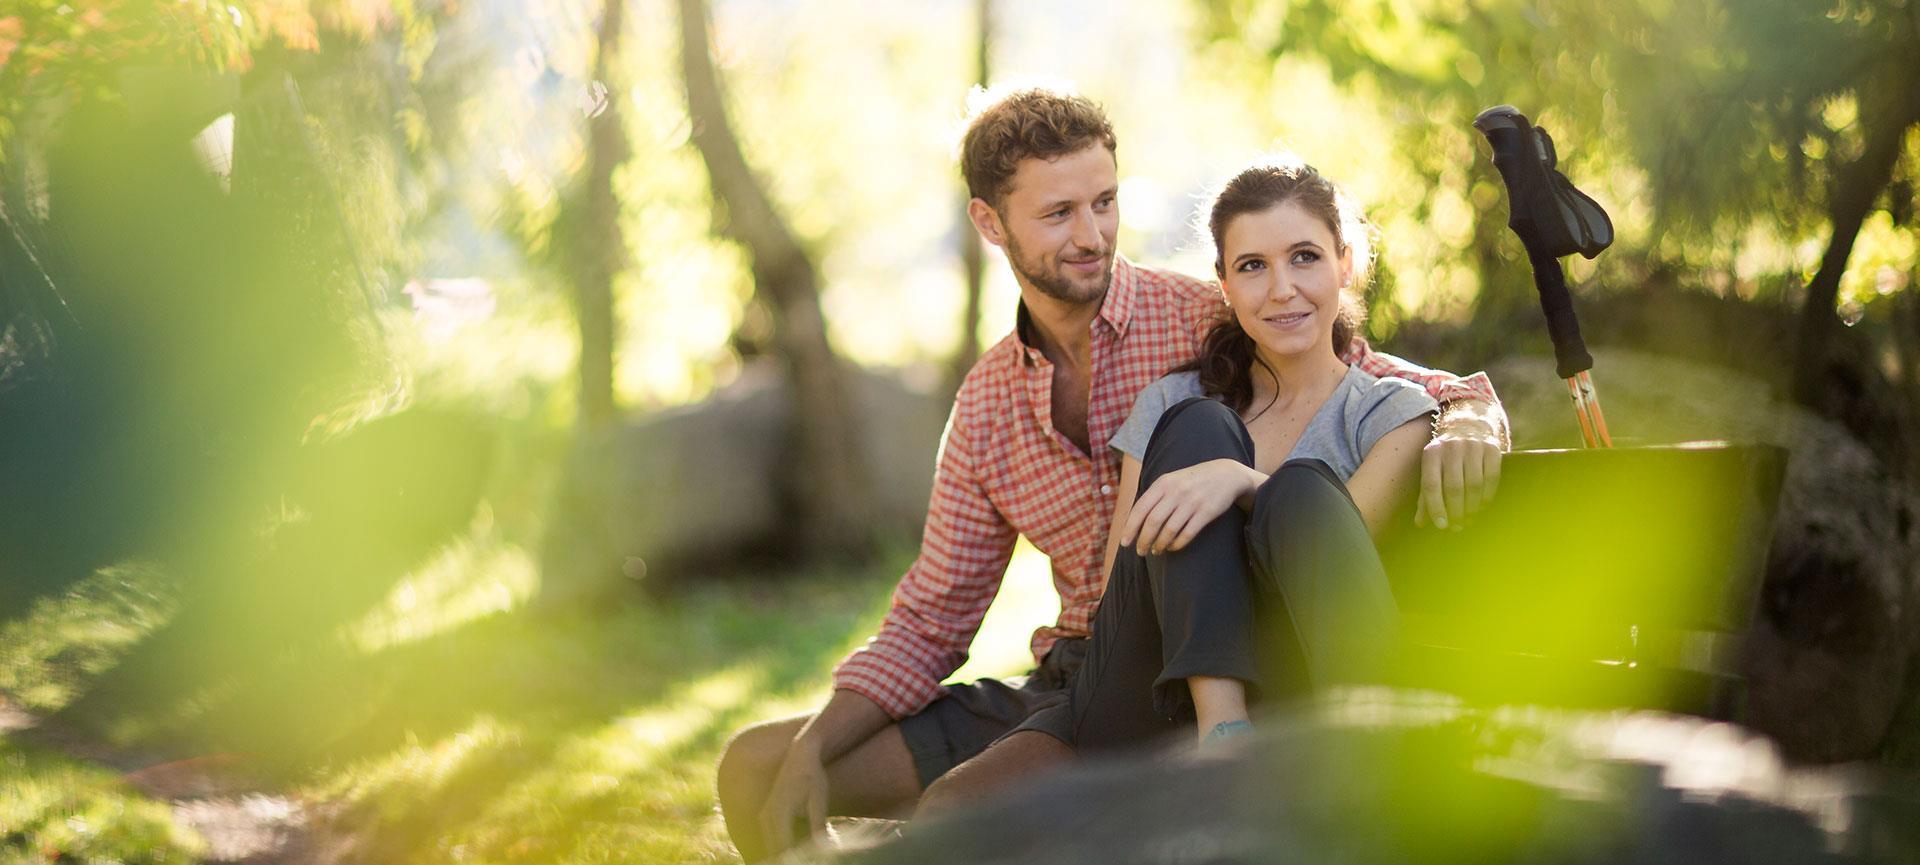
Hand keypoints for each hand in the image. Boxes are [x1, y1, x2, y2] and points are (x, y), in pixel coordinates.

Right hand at [758, 738, 828, 855]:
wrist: (801, 754)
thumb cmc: (813, 776)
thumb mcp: (819, 800)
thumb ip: (818, 825)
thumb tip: (823, 848)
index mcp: (779, 814)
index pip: (784, 849)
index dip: (798, 860)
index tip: (812, 861)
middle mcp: (766, 817)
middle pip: (775, 851)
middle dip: (791, 859)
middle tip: (811, 859)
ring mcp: (763, 816)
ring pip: (772, 847)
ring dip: (787, 853)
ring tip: (807, 854)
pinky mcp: (765, 816)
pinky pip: (772, 839)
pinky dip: (785, 846)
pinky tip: (802, 844)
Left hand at [1122, 459, 1257, 555]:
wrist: (1226, 475)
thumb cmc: (1192, 481)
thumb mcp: (1171, 481)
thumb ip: (1154, 496)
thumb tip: (1133, 520)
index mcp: (1163, 483)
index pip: (1140, 508)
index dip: (1130, 527)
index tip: (1125, 542)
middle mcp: (1176, 492)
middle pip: (1153, 521)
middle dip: (1144, 540)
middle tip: (1141, 552)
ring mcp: (1192, 502)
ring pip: (1169, 530)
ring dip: (1160, 544)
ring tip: (1156, 551)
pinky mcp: (1206, 512)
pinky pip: (1187, 533)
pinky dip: (1177, 544)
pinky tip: (1172, 548)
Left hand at [1415, 400, 1505, 528]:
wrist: (1470, 423)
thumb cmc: (1446, 454)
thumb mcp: (1432, 469)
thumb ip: (1425, 495)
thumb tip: (1420, 523)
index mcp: (1431, 453)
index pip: (1431, 485)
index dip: (1436, 507)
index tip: (1442, 525)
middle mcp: (1451, 448)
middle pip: (1453, 487)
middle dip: (1456, 511)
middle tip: (1458, 527)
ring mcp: (1473, 447)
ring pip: (1473, 485)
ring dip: (1472, 507)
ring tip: (1470, 519)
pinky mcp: (1492, 449)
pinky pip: (1491, 478)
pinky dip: (1488, 496)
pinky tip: (1483, 506)